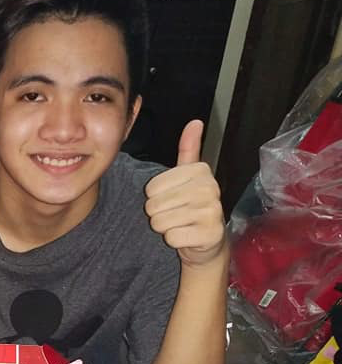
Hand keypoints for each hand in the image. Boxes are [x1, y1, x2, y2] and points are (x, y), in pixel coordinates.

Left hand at [145, 120, 225, 267]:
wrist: (208, 241)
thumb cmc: (192, 206)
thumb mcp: (188, 177)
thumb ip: (188, 150)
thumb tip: (195, 121)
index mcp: (200, 171)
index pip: (151, 187)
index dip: (154, 197)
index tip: (171, 198)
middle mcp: (210, 188)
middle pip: (154, 205)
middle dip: (158, 214)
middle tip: (175, 214)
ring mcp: (212, 211)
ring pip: (161, 222)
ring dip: (165, 228)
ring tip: (180, 224)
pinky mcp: (210, 234)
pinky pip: (172, 237)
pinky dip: (174, 240)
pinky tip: (186, 236)